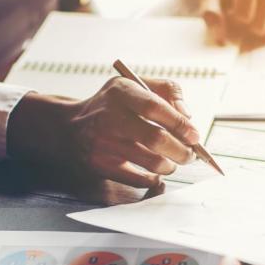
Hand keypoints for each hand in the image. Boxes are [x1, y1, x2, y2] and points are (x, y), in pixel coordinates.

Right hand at [7, 77, 197, 187]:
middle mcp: (109, 117)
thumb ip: (166, 91)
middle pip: (156, 139)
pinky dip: (153, 178)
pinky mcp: (100, 165)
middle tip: (190, 155)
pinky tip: (155, 172)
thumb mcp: (134, 85)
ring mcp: (103, 143)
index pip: (155, 107)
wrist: (70, 127)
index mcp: (121, 92)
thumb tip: (187, 116)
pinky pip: (137, 179)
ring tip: (172, 162)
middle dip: (181, 151)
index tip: (194, 135)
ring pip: (151, 162)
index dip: (179, 123)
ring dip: (170, 166)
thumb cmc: (112, 105)